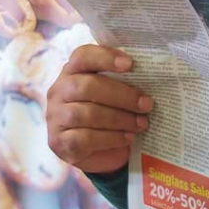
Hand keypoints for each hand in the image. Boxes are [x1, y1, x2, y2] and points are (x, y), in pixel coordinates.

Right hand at [46, 44, 151, 173]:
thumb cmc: (111, 113)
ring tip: (142, 123)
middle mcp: (59, 91)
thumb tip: (153, 76)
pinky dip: (111, 138)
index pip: (83, 56)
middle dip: (122, 95)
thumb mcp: (117, 94)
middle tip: (147, 104)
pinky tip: (128, 137)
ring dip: (120, 119)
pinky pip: (85, 138)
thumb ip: (126, 81)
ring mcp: (55, 117)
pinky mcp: (59, 142)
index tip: (131, 64)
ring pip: (86, 114)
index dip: (105, 57)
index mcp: (73, 71)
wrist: (99, 152)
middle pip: (87, 86)